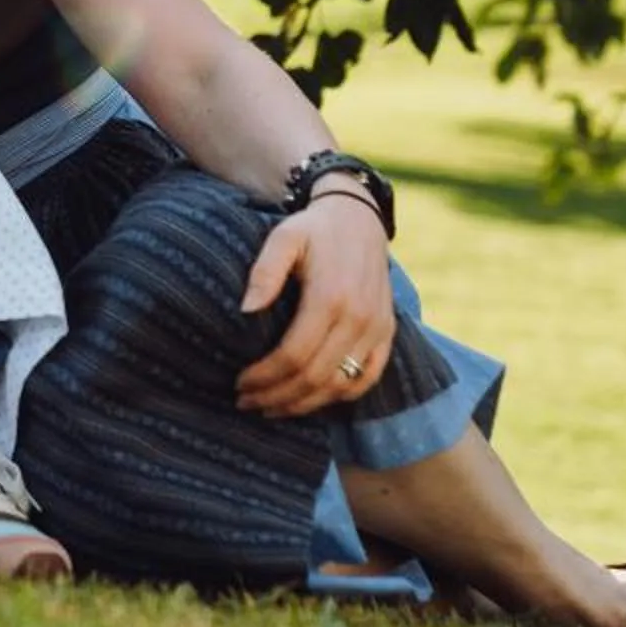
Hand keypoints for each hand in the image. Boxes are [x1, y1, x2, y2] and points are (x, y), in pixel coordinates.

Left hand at [234, 189, 395, 417]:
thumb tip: (245, 310)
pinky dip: (339, 396)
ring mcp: (377, 330)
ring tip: (271, 408)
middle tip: (246, 402)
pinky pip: (366, 378)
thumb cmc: (314, 229)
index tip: (239, 384)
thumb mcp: (284, 237)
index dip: (265, 377)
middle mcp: (359, 320)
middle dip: (277, 396)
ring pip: (340, 385)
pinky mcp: (386, 334)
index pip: (294, 356)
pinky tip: (311, 400)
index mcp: (330, 298)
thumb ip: (265, 272)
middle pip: (315, 377)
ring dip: (304, 404)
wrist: (360, 218)